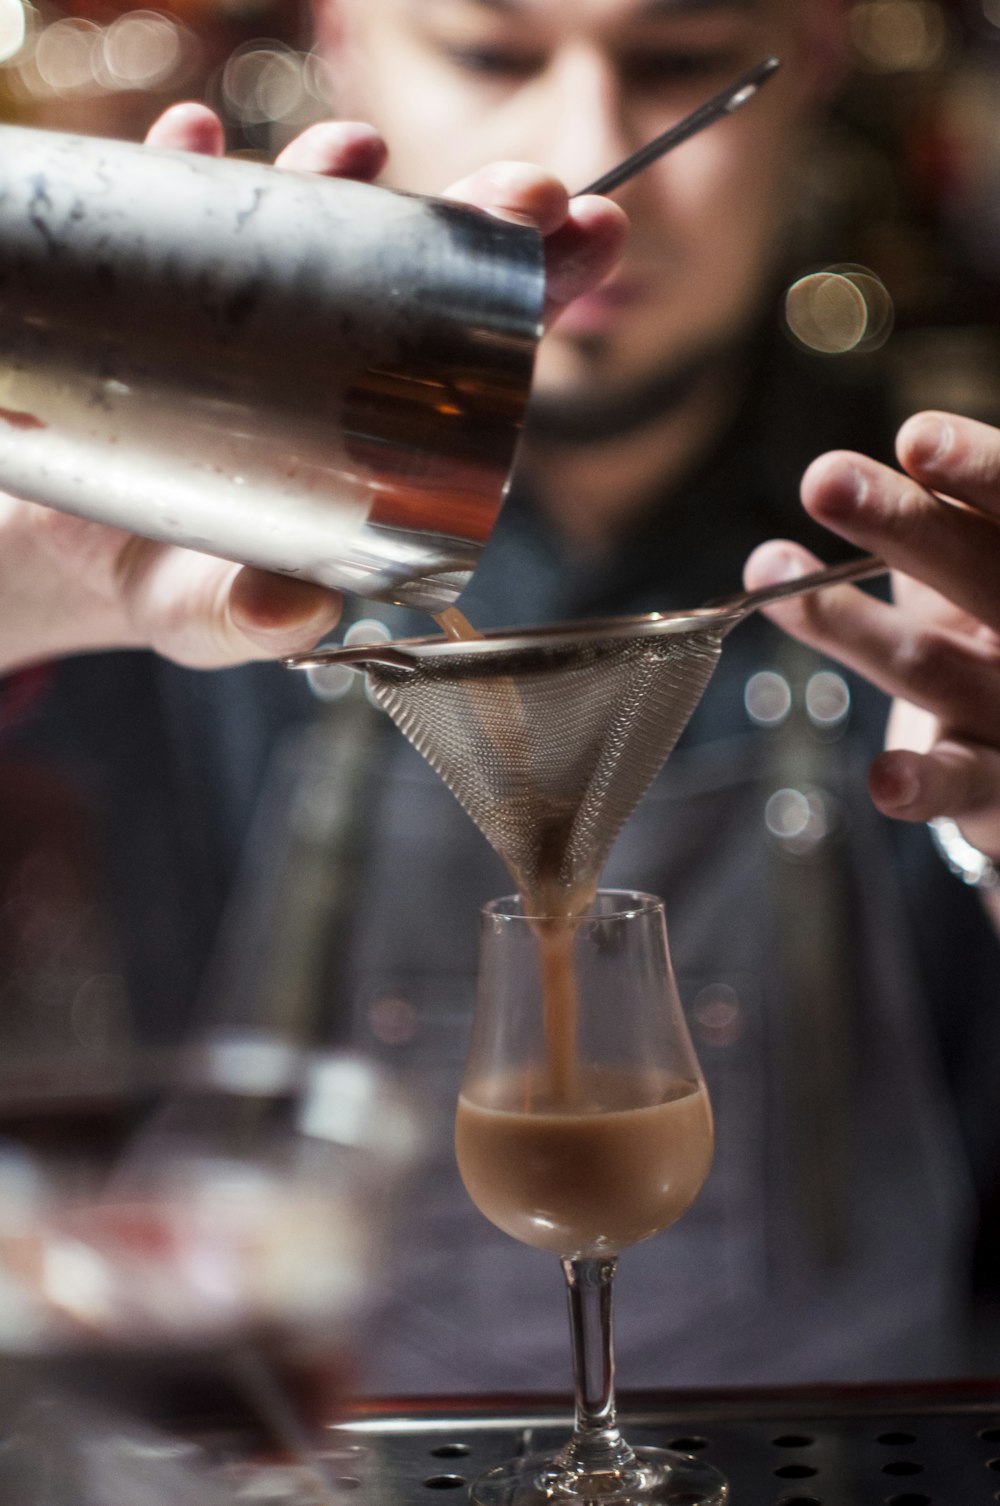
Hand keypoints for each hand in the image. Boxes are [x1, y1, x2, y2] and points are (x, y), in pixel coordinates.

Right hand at [1, 107, 625, 675]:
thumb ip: (252, 620)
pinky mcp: (160, 281)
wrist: (86, 547)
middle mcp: (331, 350)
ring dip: (334, 172)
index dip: (539, 287)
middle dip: (475, 215)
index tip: (587, 233)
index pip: (478, 348)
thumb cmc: (180, 587)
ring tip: (351, 154)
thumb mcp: (211, 616)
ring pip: (310, 219)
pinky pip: (174, 210)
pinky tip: (191, 143)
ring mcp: (253, 306)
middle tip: (523, 191)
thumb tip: (287, 612)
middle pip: (418, 267)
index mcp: (377, 427)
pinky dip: (183, 167)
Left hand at [743, 410, 999, 860]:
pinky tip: (886, 780)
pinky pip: (962, 782)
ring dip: (845, 623)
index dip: (977, 471)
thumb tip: (838, 475)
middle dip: (904, 526)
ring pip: (932, 664)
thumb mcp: (973, 571)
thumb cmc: (992, 634)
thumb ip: (931, 527)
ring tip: (768, 567)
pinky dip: (923, 783)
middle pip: (979, 571)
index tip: (915, 438)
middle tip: (825, 480)